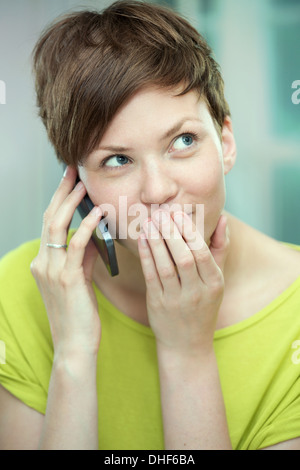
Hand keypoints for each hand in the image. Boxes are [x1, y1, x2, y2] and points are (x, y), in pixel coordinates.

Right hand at [30, 166, 102, 359]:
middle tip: (72, 172)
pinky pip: (75, 246)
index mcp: (44, 263)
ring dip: (71, 203)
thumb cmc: (79, 314)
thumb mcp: (79, 280)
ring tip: (83, 185)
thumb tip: (94, 234)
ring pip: (57, 227)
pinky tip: (97, 213)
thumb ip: (84, 257)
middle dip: (61, 193)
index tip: (70, 181)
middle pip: (50, 219)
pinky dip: (86, 226)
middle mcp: (43, 263)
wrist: (74, 345)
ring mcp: (51, 270)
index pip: (50, 224)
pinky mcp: (66, 279)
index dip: (59, 200)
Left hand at [138, 211, 228, 354]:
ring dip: (156, 242)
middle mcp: (197, 292)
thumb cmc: (204, 305)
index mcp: (214, 284)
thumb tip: (223, 219)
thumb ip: (220, 248)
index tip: (177, 213)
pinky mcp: (158, 304)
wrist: (187, 344)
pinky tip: (143, 239)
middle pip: (184, 258)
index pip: (202, 253)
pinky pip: (151, 276)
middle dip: (171, 233)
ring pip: (165, 266)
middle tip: (160, 213)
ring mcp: (176, 300)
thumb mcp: (217, 280)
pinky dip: (146, 256)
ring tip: (150, 222)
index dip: (189, 231)